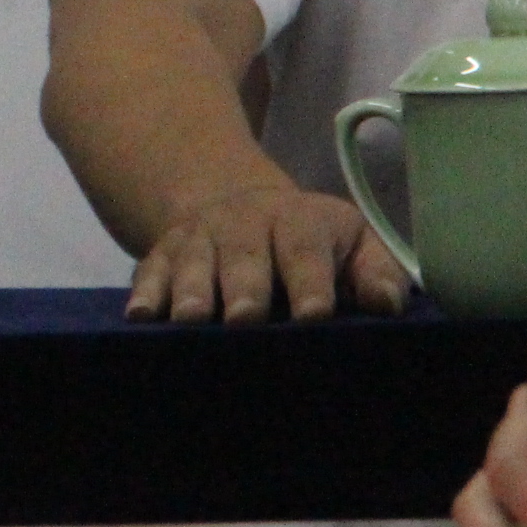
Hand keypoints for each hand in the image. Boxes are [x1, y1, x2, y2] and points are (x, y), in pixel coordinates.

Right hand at [123, 183, 409, 322]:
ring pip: (192, 261)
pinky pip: (149, 271)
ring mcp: (198, 236)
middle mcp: (243, 222)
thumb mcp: (355, 244)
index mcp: (299, 220)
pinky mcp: (162, 253)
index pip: (305, 249)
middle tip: (245, 320)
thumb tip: (385, 304)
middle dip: (244, 287)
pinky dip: (145, 293)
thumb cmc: (314, 244)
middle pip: (244, 254)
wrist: (240, 206)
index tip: (314, 315)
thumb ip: (377, 273)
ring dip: (190, 290)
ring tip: (191, 320)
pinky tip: (140, 316)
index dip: (310, 281)